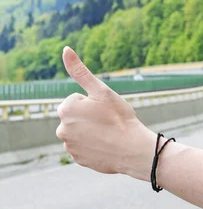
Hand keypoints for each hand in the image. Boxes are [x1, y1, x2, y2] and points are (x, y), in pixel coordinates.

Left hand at [56, 46, 154, 179]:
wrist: (133, 150)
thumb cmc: (119, 118)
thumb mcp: (102, 91)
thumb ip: (80, 71)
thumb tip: (65, 49)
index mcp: (66, 109)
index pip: (78, 100)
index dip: (94, 103)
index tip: (106, 110)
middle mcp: (61, 129)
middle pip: (78, 116)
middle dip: (90, 117)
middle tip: (109, 122)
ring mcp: (69, 146)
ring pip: (82, 132)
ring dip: (93, 131)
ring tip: (110, 134)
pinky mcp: (78, 159)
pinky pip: (85, 148)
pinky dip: (95, 146)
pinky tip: (108, 146)